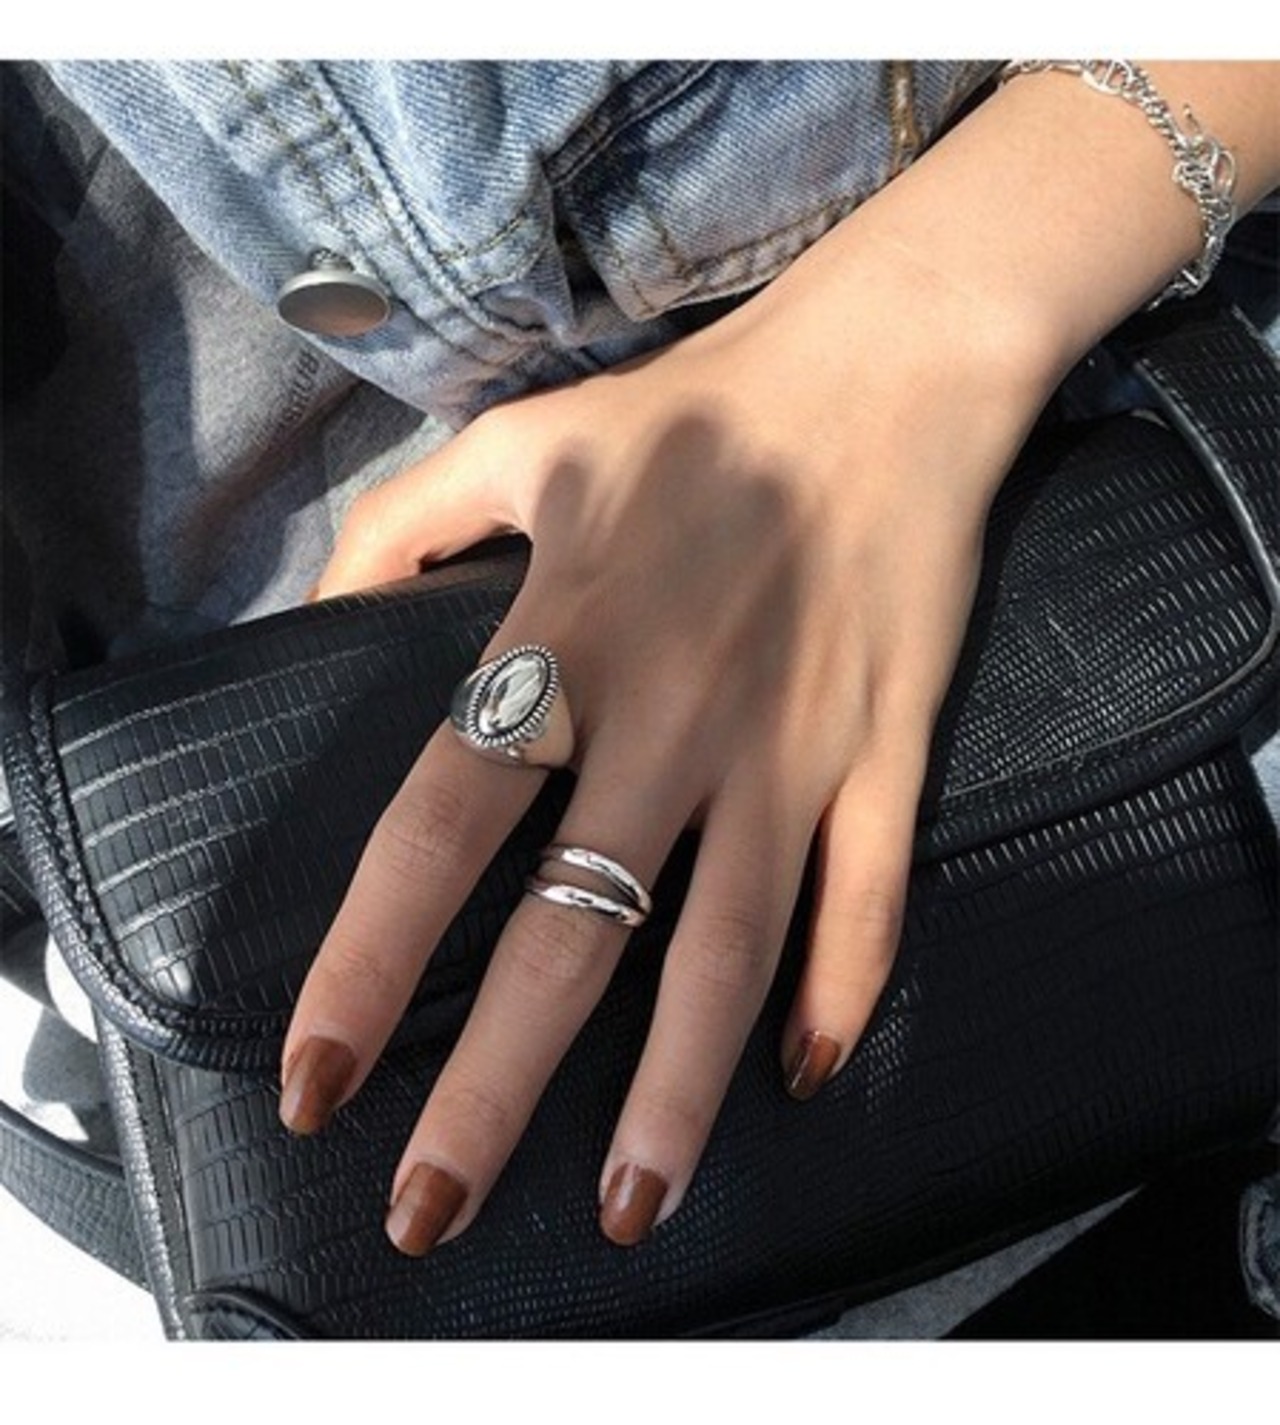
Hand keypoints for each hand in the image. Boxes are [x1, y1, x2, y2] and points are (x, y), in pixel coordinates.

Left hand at [277, 226, 1054, 1253]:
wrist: (885, 372)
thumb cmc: (693, 408)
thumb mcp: (517, 437)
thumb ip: (397, 525)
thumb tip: (316, 615)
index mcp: (565, 642)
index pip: (437, 829)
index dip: (366, 965)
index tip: (316, 1078)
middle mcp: (671, 716)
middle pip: (570, 933)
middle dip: (491, 1089)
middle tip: (432, 1212)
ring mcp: (788, 745)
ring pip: (725, 952)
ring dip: (672, 1093)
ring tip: (628, 1204)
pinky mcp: (884, 750)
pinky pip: (863, 893)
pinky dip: (840, 989)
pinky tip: (803, 1074)